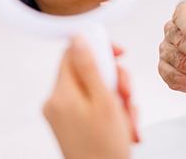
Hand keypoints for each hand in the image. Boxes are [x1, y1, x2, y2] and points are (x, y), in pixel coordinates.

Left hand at [43, 37, 138, 158]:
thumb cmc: (104, 149)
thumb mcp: (104, 102)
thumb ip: (90, 67)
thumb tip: (79, 38)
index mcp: (62, 93)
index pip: (73, 52)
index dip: (98, 47)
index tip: (118, 54)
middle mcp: (58, 101)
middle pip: (89, 70)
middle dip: (115, 79)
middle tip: (127, 95)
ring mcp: (64, 113)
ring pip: (96, 87)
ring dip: (118, 98)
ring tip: (127, 118)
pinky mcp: (71, 122)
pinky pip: (94, 103)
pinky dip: (112, 110)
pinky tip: (123, 126)